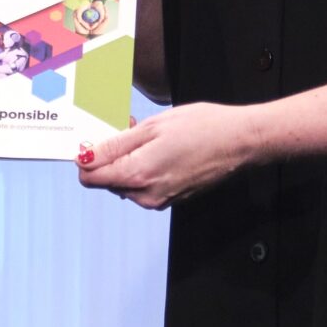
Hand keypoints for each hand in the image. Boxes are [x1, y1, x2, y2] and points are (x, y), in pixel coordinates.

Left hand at [77, 102, 260, 208]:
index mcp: (138, 175)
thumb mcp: (152, 127)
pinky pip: (145, 185)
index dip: (87, 157)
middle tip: (129, 129)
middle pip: (108, 180)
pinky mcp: (172, 198)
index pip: (90, 177)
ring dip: (129, 160)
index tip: (96, 138)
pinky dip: (145, 167)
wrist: (241, 142)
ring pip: (126, 182)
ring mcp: (161, 199)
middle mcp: (146, 195)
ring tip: (149, 136)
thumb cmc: (203, 128)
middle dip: (111, 156)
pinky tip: (161, 148)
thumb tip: (85, 157)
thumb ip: (115, 145)